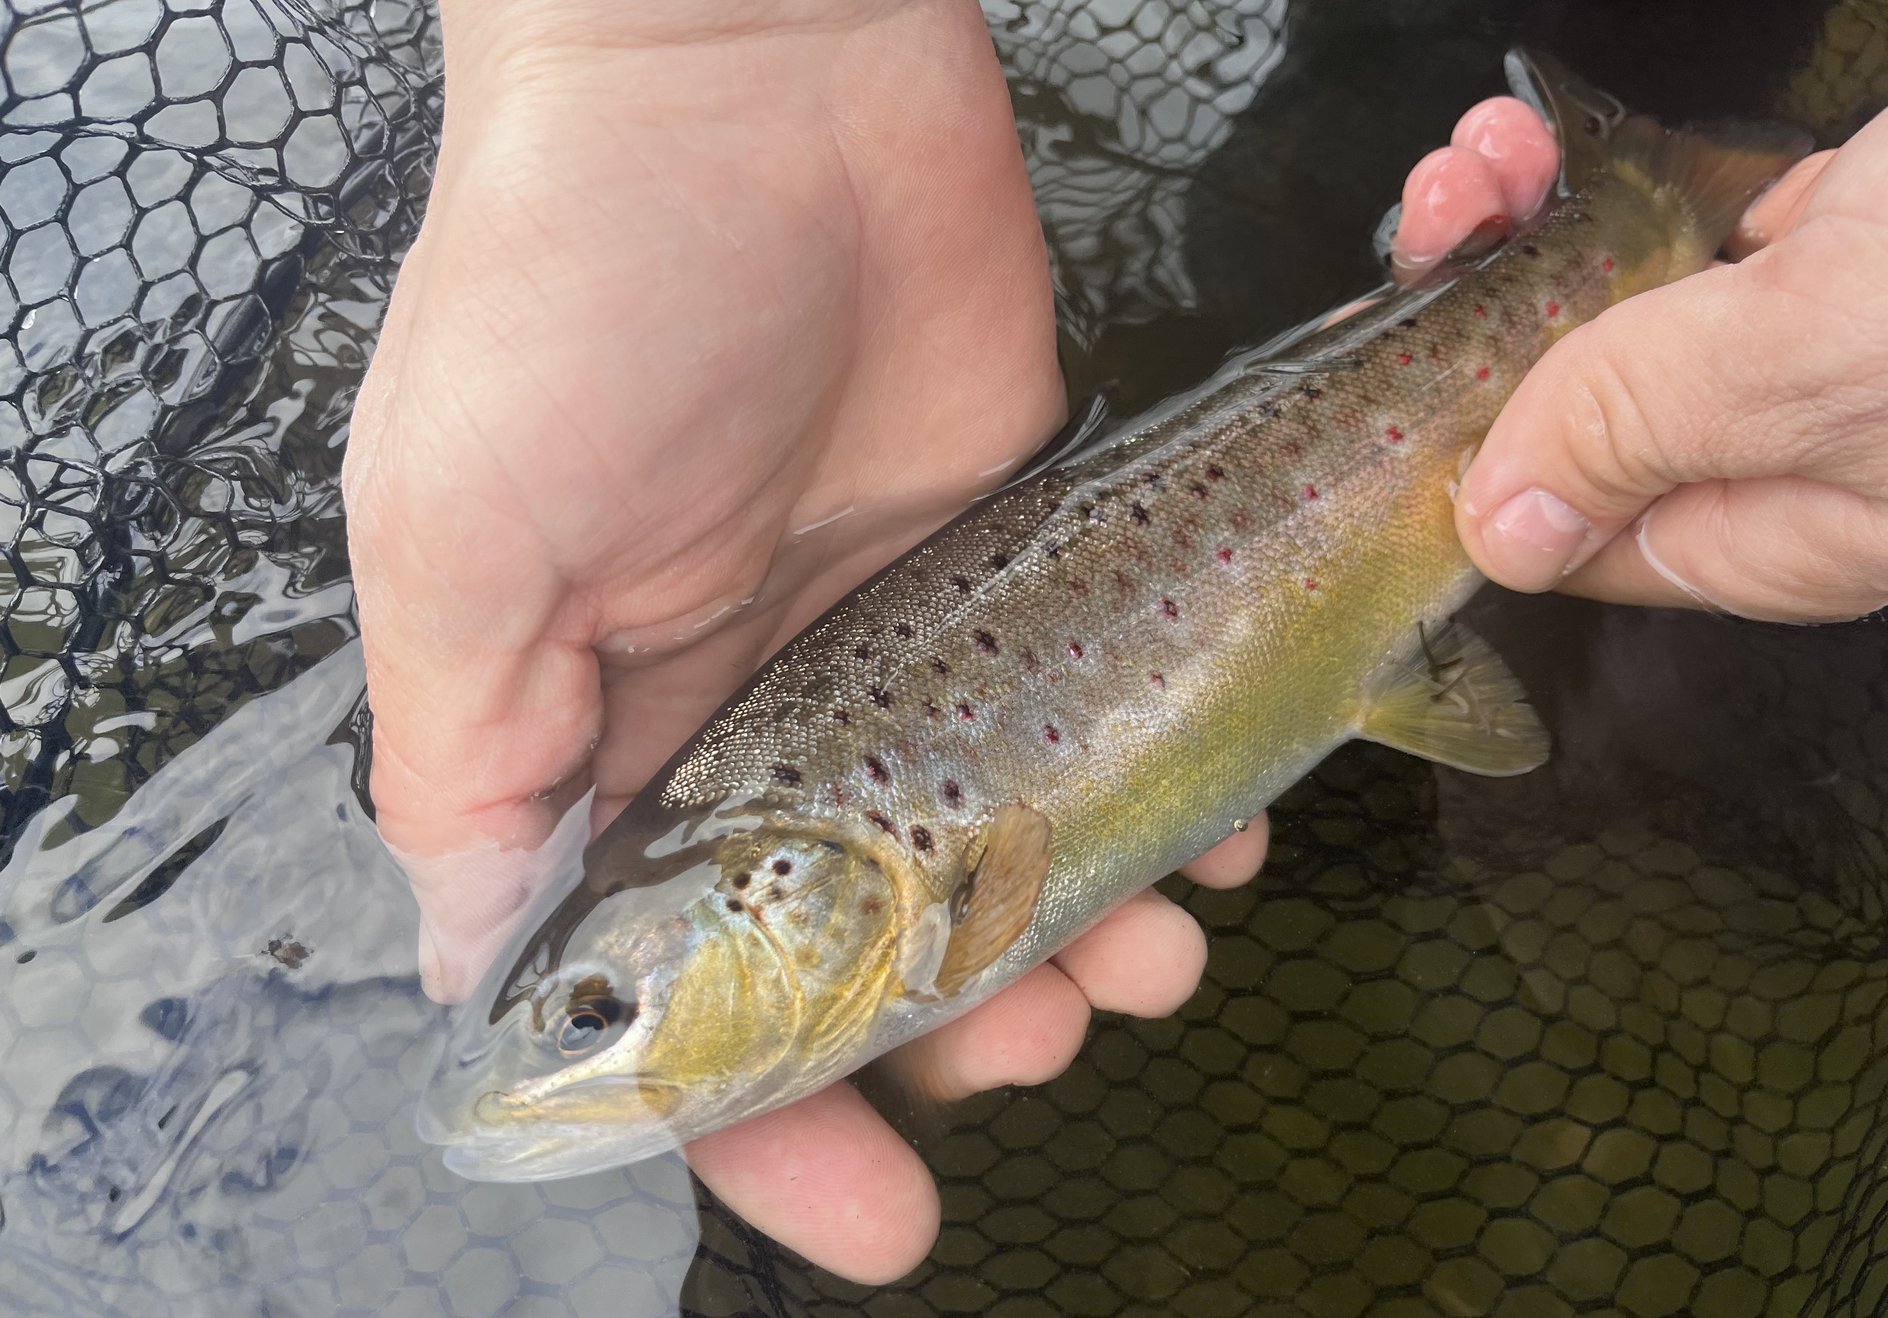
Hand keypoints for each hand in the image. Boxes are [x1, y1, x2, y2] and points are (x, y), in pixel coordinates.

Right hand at [344, 0, 1266, 1281]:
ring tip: (1155, 959)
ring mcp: (900, 629)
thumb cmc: (577, 289)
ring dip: (1084, 931)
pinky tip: (1222, 838)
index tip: (872, 1220)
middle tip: (1041, 1049)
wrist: (749, 69)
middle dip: (959, 1028)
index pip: (689, 986)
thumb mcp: (464, 539)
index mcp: (618, 730)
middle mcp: (760, 701)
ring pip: (1008, 845)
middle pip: (870, 940)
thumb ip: (475, 764)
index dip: (767, 1115)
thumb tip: (473, 968)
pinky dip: (1168, 792)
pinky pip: (1103, 709)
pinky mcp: (1019, 544)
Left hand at [1394, 87, 1887, 620]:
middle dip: (1493, 304)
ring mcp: (1829, 344)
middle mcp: (1799, 452)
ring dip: (1542, 225)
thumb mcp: (1805, 363)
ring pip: (1636, 306)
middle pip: (1588, 407)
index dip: (1474, 454)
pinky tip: (1577, 148)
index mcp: (1783, 528)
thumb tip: (1508, 528)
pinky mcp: (1860, 242)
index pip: (1575, 533)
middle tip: (1442, 219)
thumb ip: (1644, 434)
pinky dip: (1633, 185)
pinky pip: (1704, 231)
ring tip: (1491, 160)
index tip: (1401, 366)